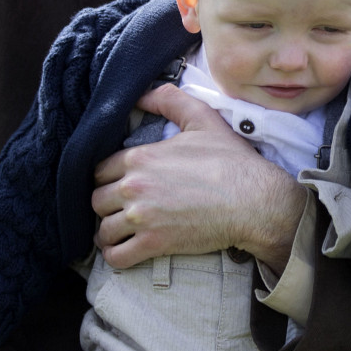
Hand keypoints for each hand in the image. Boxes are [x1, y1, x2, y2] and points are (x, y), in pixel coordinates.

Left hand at [91, 84, 304, 270]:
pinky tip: (124, 252)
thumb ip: (170, 100)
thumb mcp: (202, 119)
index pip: (100, 171)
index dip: (108, 178)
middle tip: (121, 209)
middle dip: (107, 205)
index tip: (120, 185)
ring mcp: (142, 218)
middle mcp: (133, 187)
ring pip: (103, 230)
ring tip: (121, 233)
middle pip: (97, 201)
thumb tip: (142, 93)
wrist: (254, 201)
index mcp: (139, 158)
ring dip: (109, 233)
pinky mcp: (154, 244)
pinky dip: (116, 256)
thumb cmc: (231, 161)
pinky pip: (116, 257)